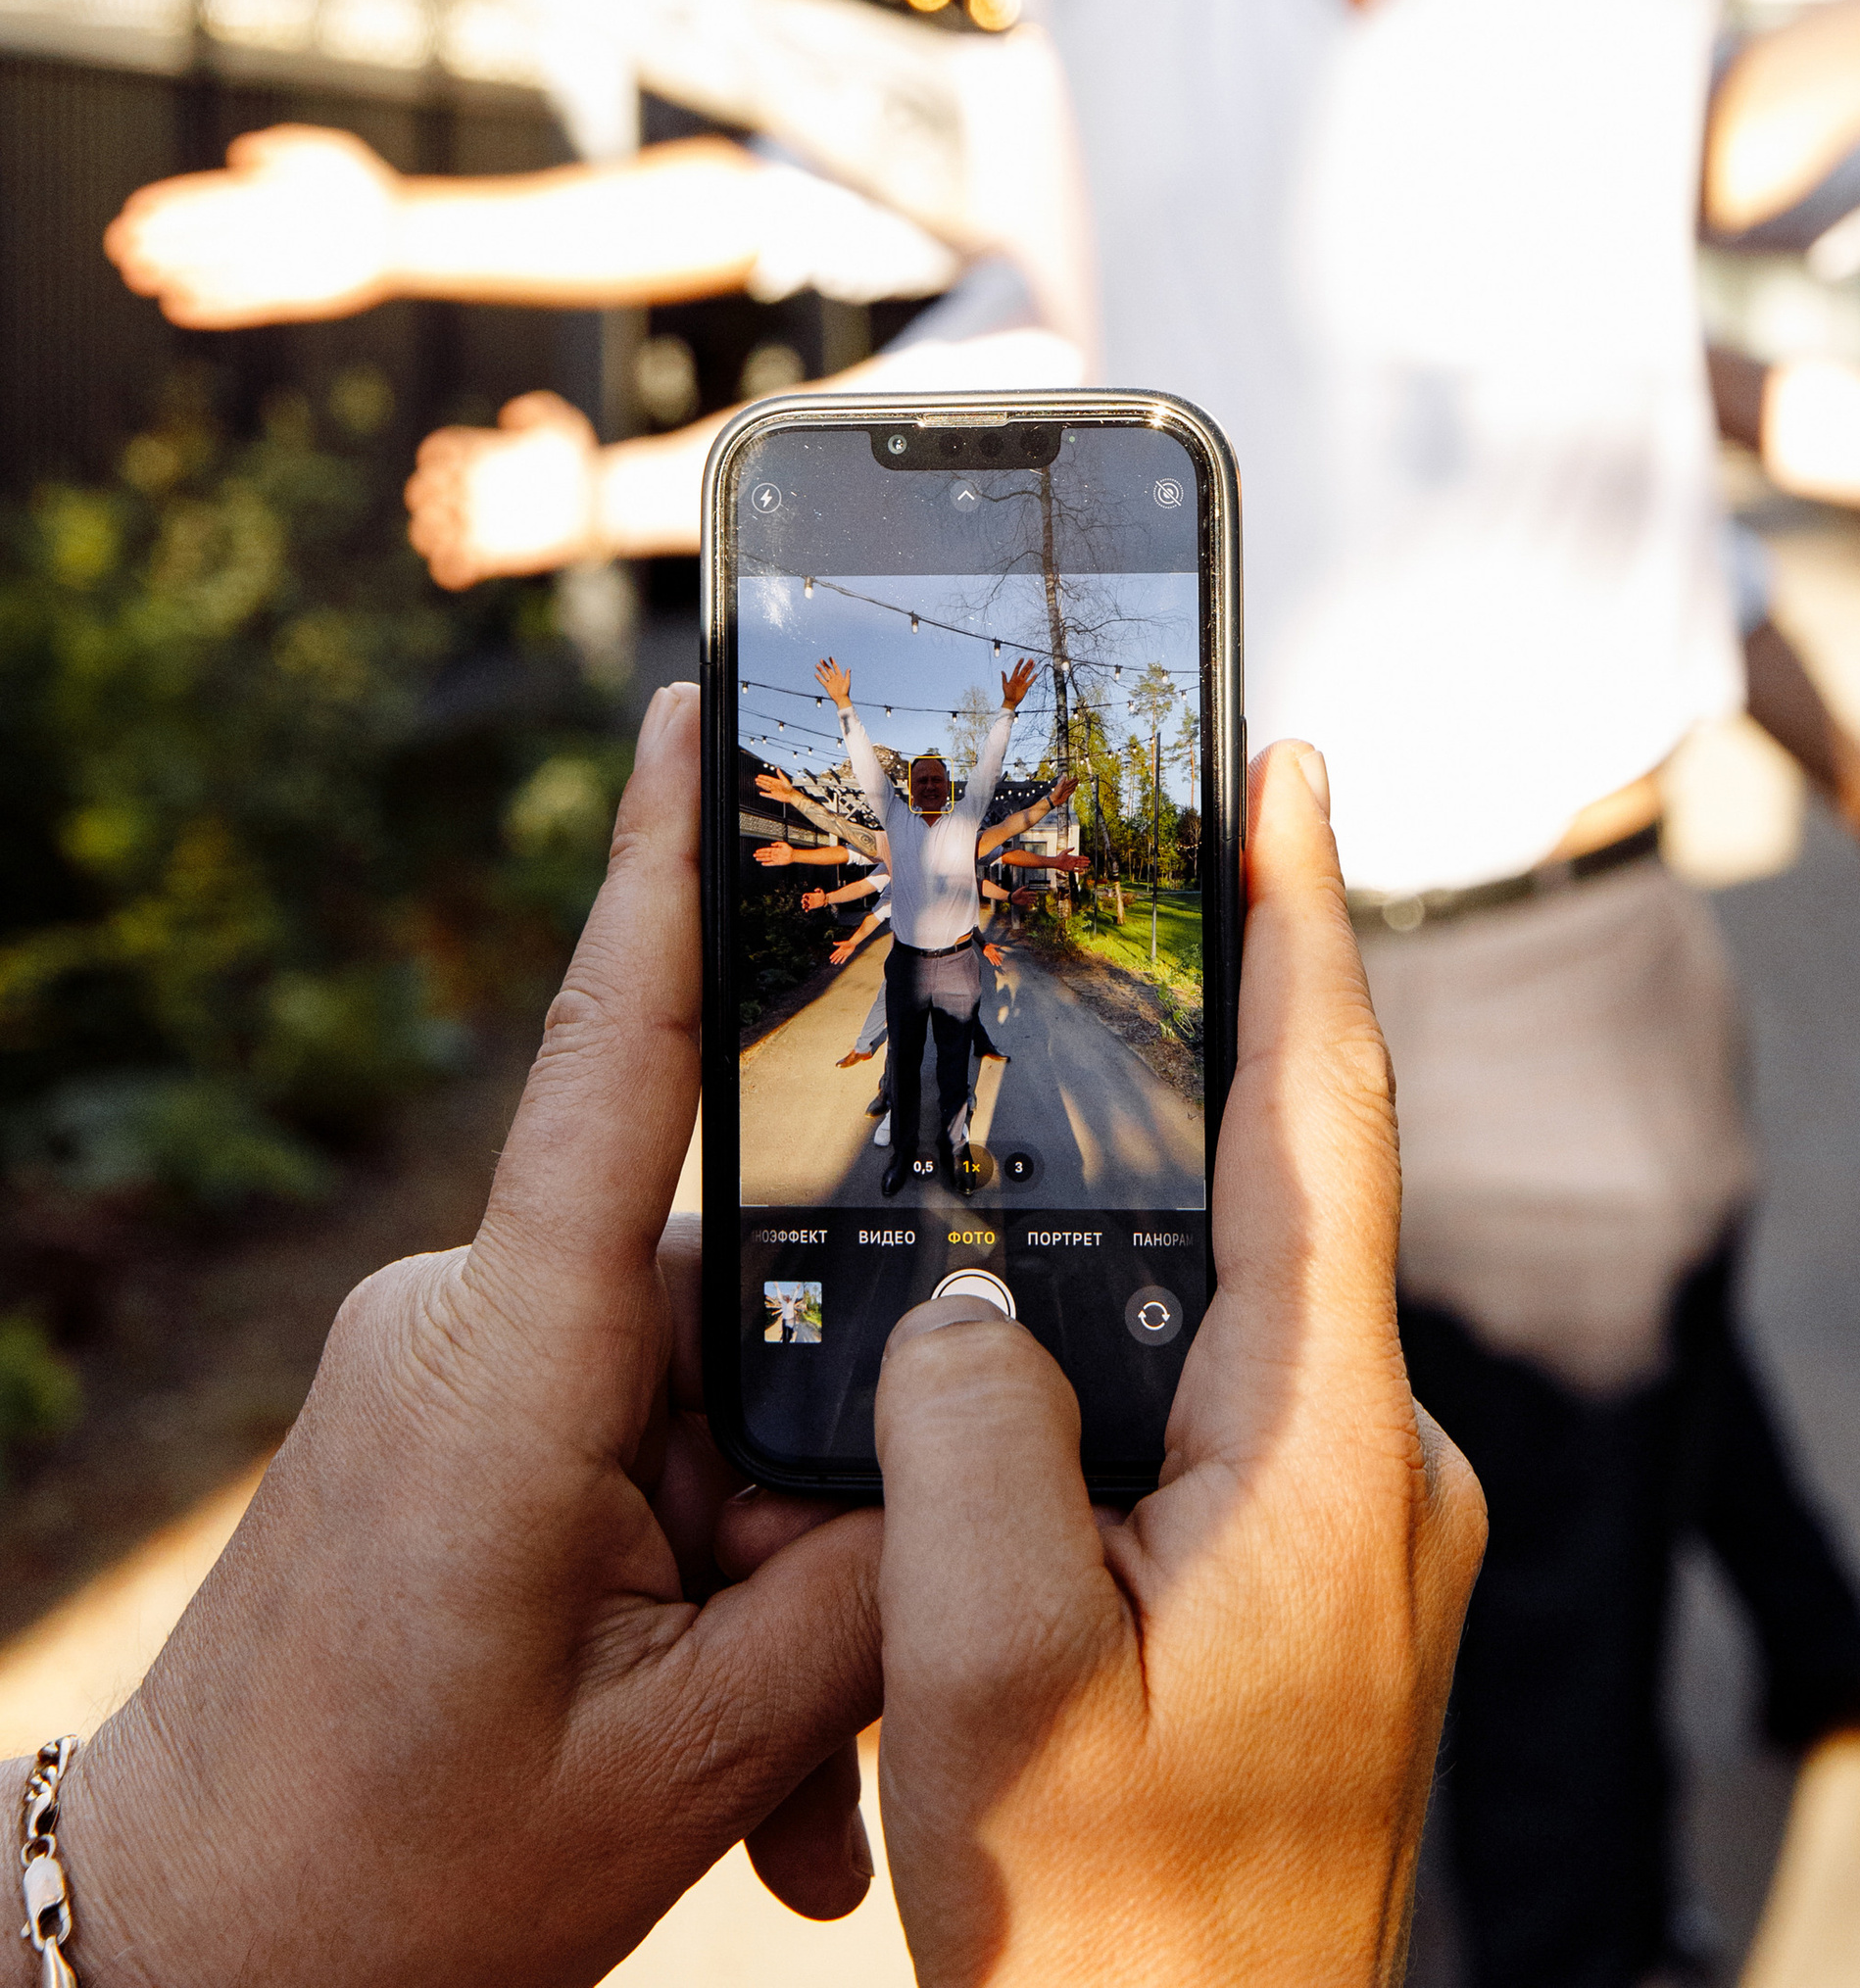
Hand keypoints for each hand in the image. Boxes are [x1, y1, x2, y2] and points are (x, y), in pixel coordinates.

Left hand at [42, 687, 884, 1987]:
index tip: (689, 701)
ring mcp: (453, 1366)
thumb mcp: (677, 1770)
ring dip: (766, 1578)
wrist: (173, 1961)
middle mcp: (471, 1321)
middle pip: (731, 1306)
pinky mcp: (452, 1419)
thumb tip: (982, 1471)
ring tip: (794, 1801)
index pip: (603, 1068)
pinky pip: (634, 1445)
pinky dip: (702, 1585)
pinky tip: (740, 1769)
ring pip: (698, 1399)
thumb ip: (861, 1598)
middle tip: (854, 1700)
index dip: (660, 874)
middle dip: (822, 1486)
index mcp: (506, 1367)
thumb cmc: (391, 1880)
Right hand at [104, 126, 405, 328]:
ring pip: (212, 270)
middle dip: (159, 240)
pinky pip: (242, 303)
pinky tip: (177, 305)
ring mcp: (270, 264)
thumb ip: (285, 147)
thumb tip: (237, 156)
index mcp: (258, 195)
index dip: (169, 205)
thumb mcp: (326, 152)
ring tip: (137, 275)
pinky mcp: (287, 296)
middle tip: (119, 246)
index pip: (204, 198)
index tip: (134, 210)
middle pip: (199, 236)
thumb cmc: (362, 184)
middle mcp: (258, 231)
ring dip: (173, 273)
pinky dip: (211, 306)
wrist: (400, 230)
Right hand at [405, 392, 601, 585]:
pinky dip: (446, 572)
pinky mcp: (487, 558)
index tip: (462, 462)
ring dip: (426, 534)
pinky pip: (448, 571)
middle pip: (419, 492)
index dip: (434, 455)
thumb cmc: (578, 460)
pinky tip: (471, 562)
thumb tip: (506, 418)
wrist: (598, 503)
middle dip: (424, 494)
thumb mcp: (563, 426)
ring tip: (457, 530)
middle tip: (456, 498)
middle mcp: (470, 490)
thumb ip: (538, 410)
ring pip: (424, 534)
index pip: (435, 452)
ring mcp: (476, 525)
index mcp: (478, 456)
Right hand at [723, 744, 1485, 1985]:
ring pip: (1259, 1305)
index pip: (1324, 1117)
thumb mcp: (982, 1670)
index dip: (1304, 923)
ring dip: (1168, 1207)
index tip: (1298, 765)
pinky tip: (1056, 1349)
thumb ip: (965, 1437)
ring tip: (1058, 1108)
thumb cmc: (1107, 1920)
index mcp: (1321, 1445)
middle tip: (1144, 879)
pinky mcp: (1338, 1587)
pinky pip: (1246, 1403)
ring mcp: (1375, 1528)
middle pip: (1295, 1188)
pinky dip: (1163, 1336)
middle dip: (1219, 1032)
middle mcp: (1384, 1462)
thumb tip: (963, 1304)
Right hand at [816, 657, 853, 706]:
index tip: (830, 658)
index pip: (835, 667)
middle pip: (829, 670)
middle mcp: (834, 678)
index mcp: (839, 676)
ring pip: (824, 674)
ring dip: (821, 670)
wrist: (841, 699)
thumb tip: (849, 669)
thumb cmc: (845, 691)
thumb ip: (847, 675)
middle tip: (821, 660)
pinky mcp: (827, 686)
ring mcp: (830, 682)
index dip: (833, 662)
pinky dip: (819, 678)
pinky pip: (822, 681)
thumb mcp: (847, 682)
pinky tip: (816, 674)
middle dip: (825, 665)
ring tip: (817, 665)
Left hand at [1000, 653, 1037, 711]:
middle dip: (1027, 665)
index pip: (1017, 669)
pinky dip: (1033, 678)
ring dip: (1030, 669)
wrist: (1011, 701)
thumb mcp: (1004, 685)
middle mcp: (1019, 679)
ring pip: (1027, 674)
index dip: (1019, 664)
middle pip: (1024, 670)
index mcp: (1013, 678)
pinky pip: (1030, 681)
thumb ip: (1004, 678)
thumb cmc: (1007, 694)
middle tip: (1031, 659)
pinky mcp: (1026, 687)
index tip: (1022, 659)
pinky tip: (1036, 673)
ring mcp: (1022, 682)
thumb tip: (1002, 671)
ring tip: (1033, 663)